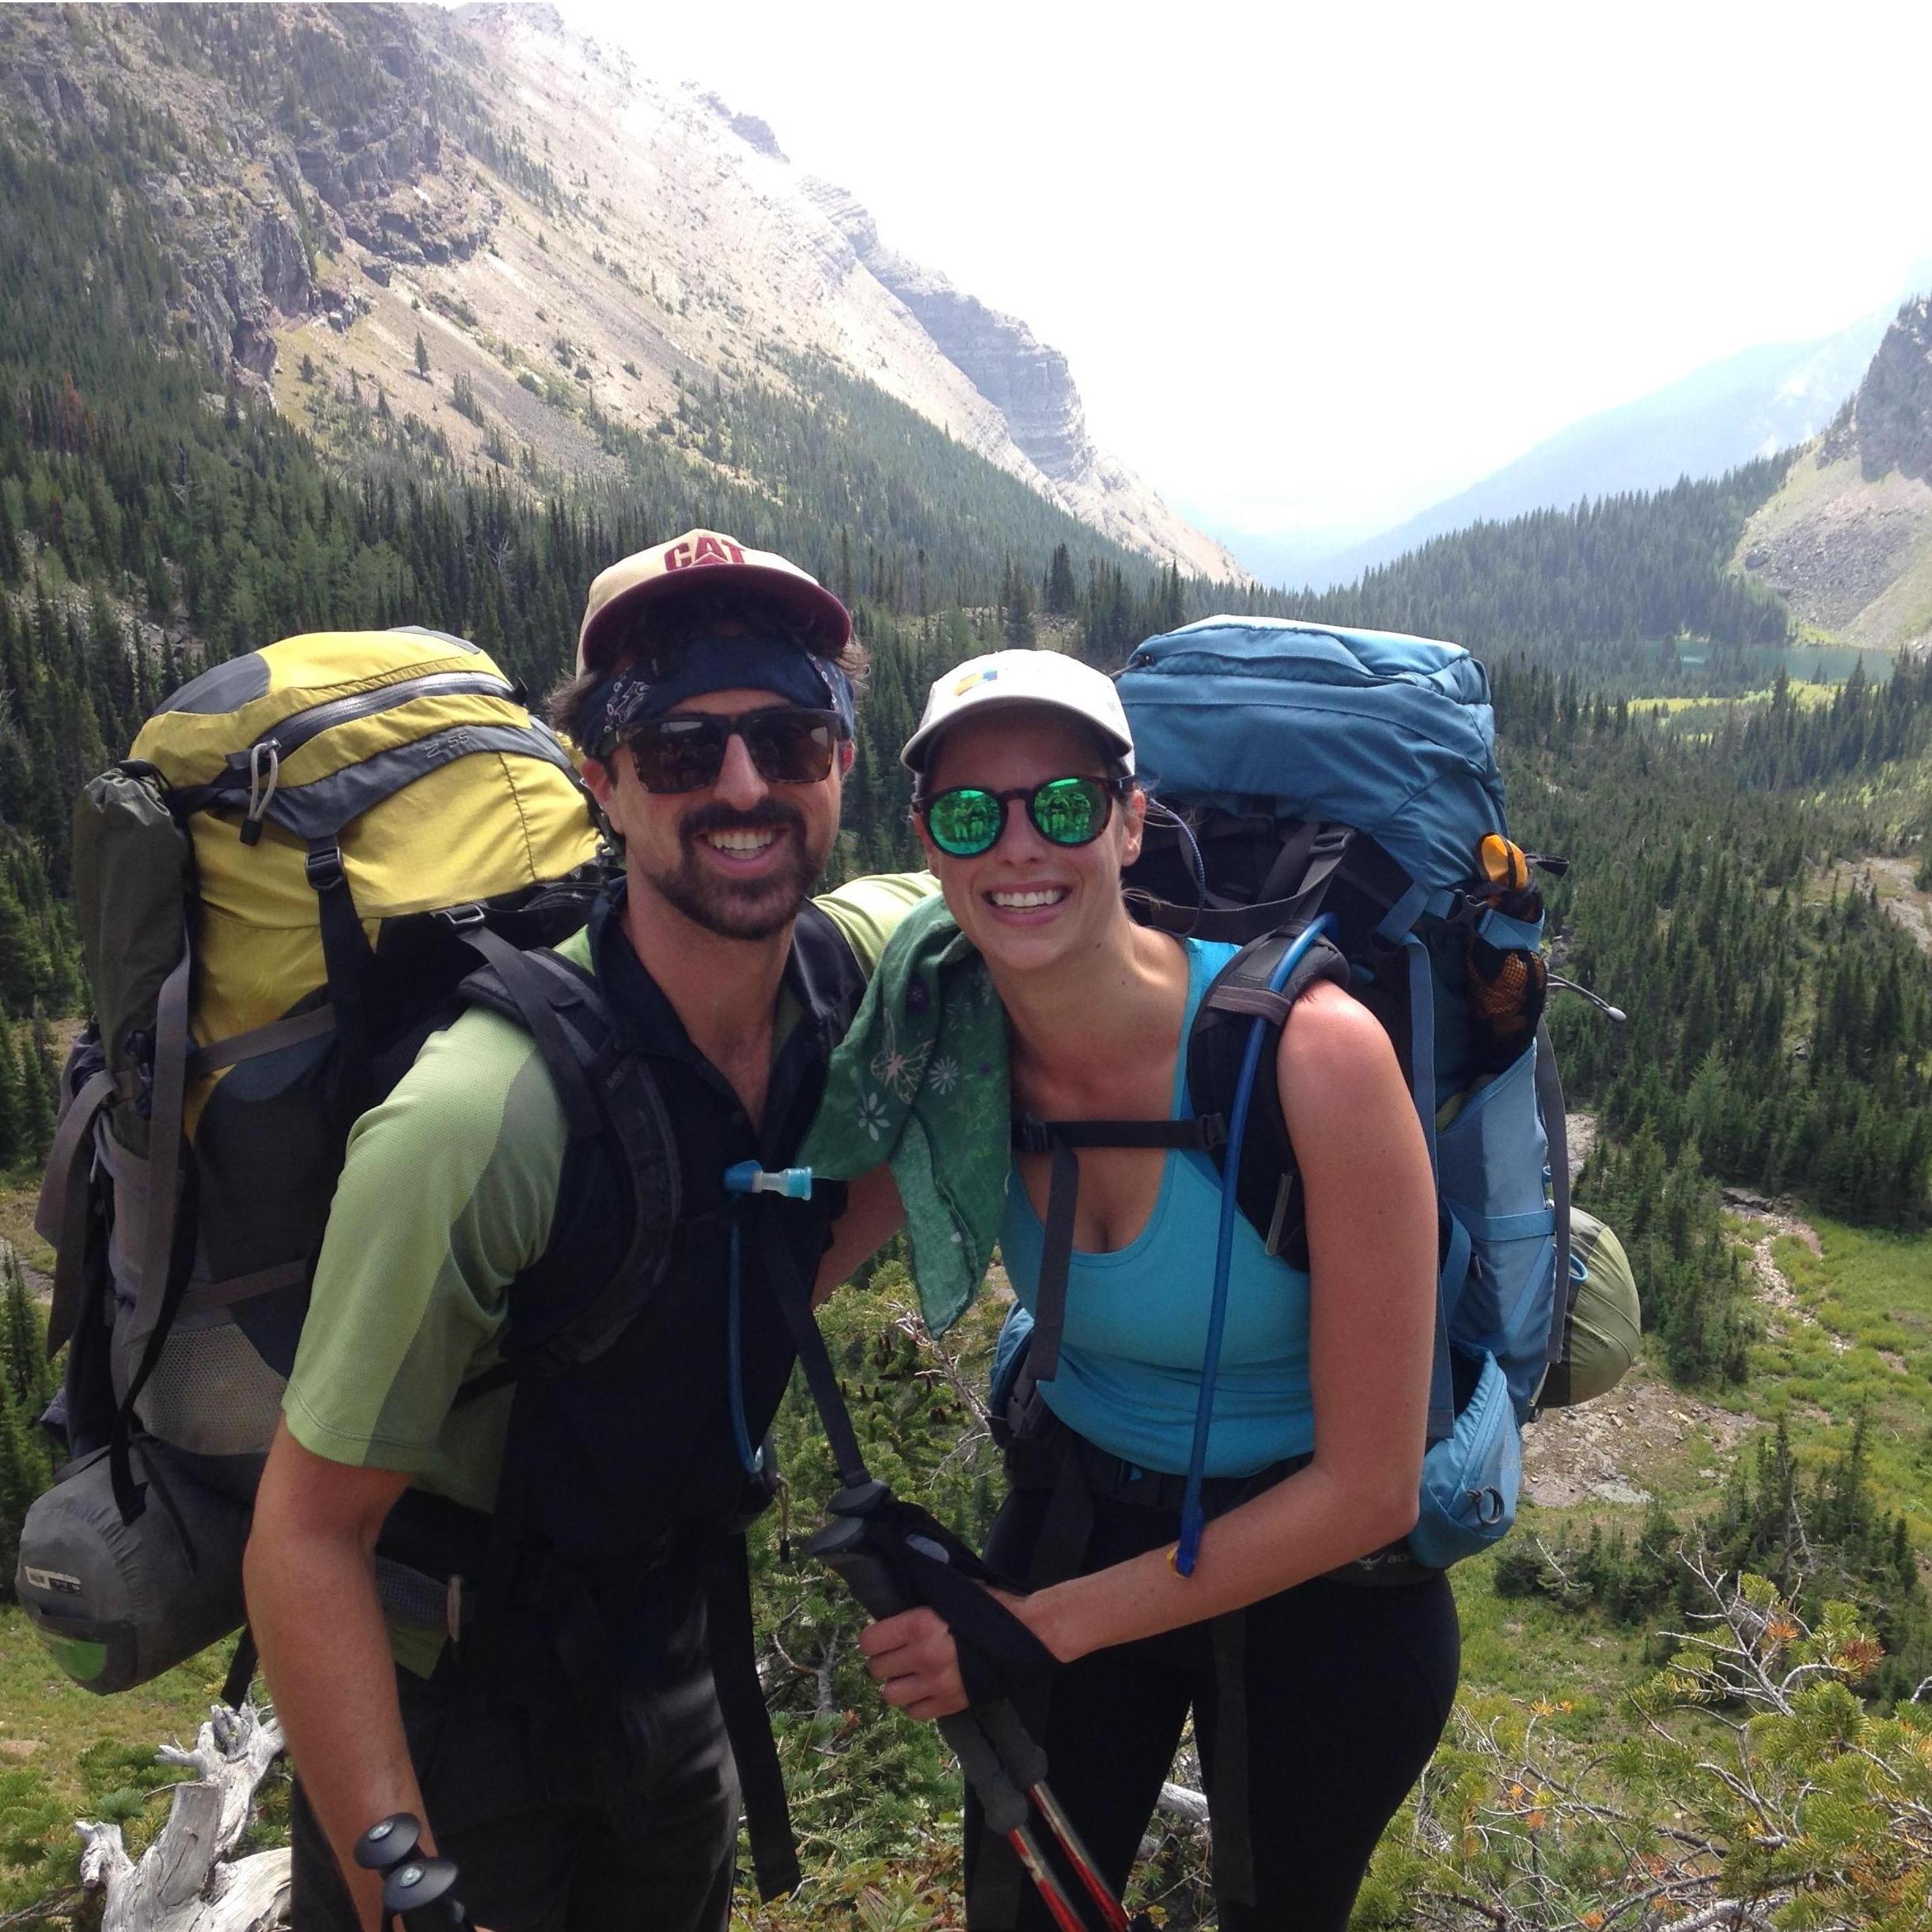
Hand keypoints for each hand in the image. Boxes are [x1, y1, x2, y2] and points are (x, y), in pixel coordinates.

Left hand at [856, 1588, 1034, 1720]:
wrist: (1030, 1632)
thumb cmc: (991, 1604)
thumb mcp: (951, 1593)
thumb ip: (922, 1603)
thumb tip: (896, 1609)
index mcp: (920, 1624)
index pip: (869, 1642)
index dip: (872, 1639)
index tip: (882, 1635)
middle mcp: (923, 1657)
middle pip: (877, 1670)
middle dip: (883, 1660)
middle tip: (895, 1653)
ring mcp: (937, 1684)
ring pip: (891, 1696)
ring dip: (896, 1684)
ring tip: (908, 1674)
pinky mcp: (952, 1704)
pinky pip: (916, 1713)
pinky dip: (915, 1702)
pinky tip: (925, 1689)